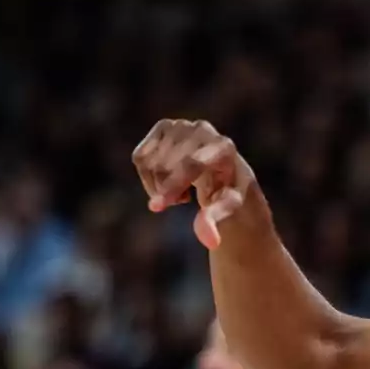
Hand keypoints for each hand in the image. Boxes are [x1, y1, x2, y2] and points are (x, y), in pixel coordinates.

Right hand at [132, 119, 256, 249]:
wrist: (223, 172)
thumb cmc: (228, 192)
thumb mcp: (227, 208)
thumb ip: (216, 220)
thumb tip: (210, 242)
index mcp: (224, 147)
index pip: (191, 164)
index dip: (172, 186)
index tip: (155, 207)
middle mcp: (203, 130)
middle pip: (165, 165)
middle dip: (168, 190)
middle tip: (185, 199)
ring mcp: (182, 126)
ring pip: (150, 162)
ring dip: (160, 184)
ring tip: (182, 188)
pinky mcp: (164, 127)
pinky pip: (140, 157)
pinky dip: (149, 176)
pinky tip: (169, 178)